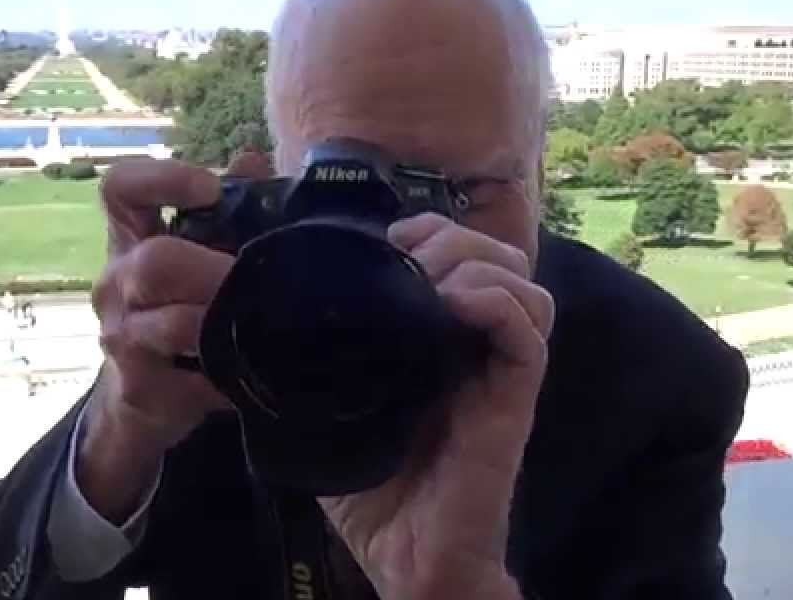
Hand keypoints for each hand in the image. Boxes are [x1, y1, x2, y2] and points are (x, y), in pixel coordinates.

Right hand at [79, 152, 270, 522]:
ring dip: (230, 323)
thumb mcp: (199, 255)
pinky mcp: (140, 388)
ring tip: (271, 324)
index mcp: (130, 239)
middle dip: (217, 270)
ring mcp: (122, 337)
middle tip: (264, 278)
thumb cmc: (178, 308)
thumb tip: (251, 159)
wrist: (141, 398)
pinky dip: (233, 376)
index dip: (162, 179)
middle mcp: (116, 282)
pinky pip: (195, 381)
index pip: (120, 190)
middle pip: (155, 262)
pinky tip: (256, 372)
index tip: (211, 188)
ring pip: (176, 324)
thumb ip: (229, 209)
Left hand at [318, 213, 553, 599]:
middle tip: (409, 255)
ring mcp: (498, 372)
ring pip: (524, 283)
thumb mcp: (327, 412)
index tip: (386, 240)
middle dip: (454, 237)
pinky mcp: (514, 401)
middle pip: (497, 257)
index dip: (428, 231)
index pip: (460, 259)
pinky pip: (529, 332)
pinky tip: (454, 304)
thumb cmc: (371, 494)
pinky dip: (496, 301)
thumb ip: (312, 368)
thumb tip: (263, 325)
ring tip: (434, 282)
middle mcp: (474, 349)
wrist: (408, 561)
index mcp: (436, 343)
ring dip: (477, 264)